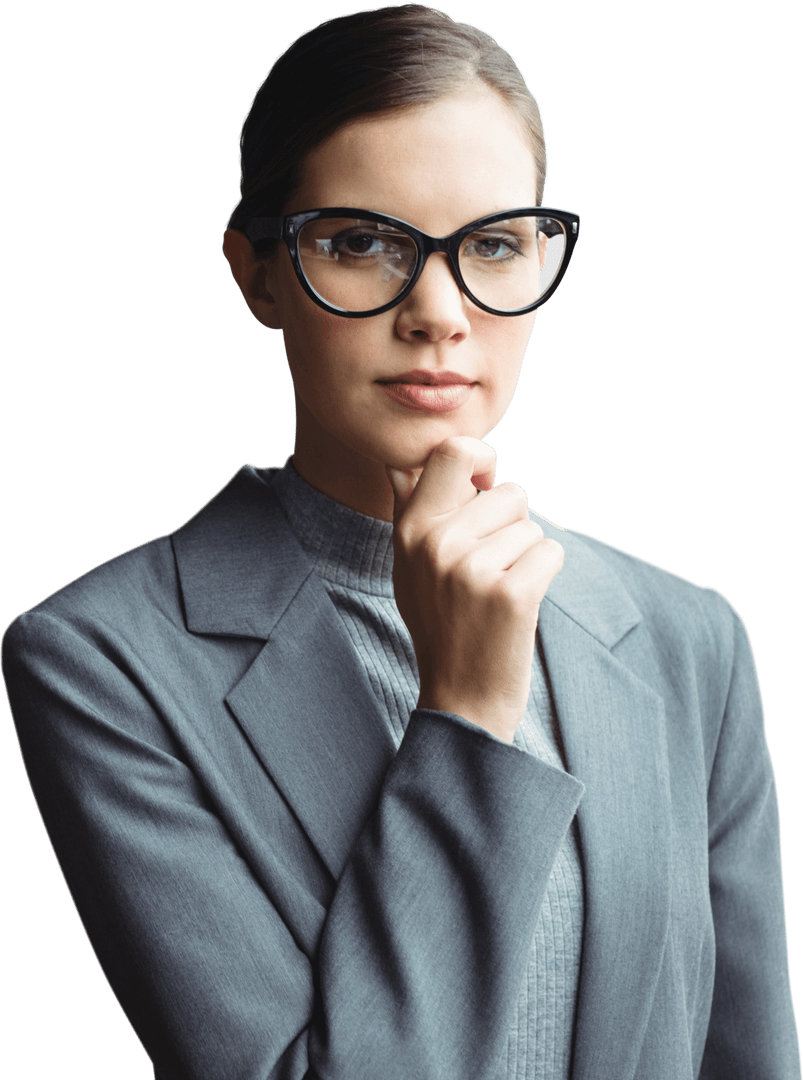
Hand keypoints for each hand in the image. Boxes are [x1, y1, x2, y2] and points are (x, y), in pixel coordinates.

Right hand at [386, 437, 563, 743]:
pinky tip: (520, 604)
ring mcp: (472, 569)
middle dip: (512, 525)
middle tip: (490, 568)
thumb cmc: (441, 625)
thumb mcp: (409, 567)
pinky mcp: (512, 593)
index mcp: (409, 530)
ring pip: (532, 526)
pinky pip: (551, 551)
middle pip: (510, 493)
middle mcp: (435, 543)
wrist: (462, 698)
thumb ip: (409, 511)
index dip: (481, 461)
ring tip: (498, 592)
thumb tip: (399, 463)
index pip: (453, 452)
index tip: (484, 488)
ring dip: (527, 556)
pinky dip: (546, 574)